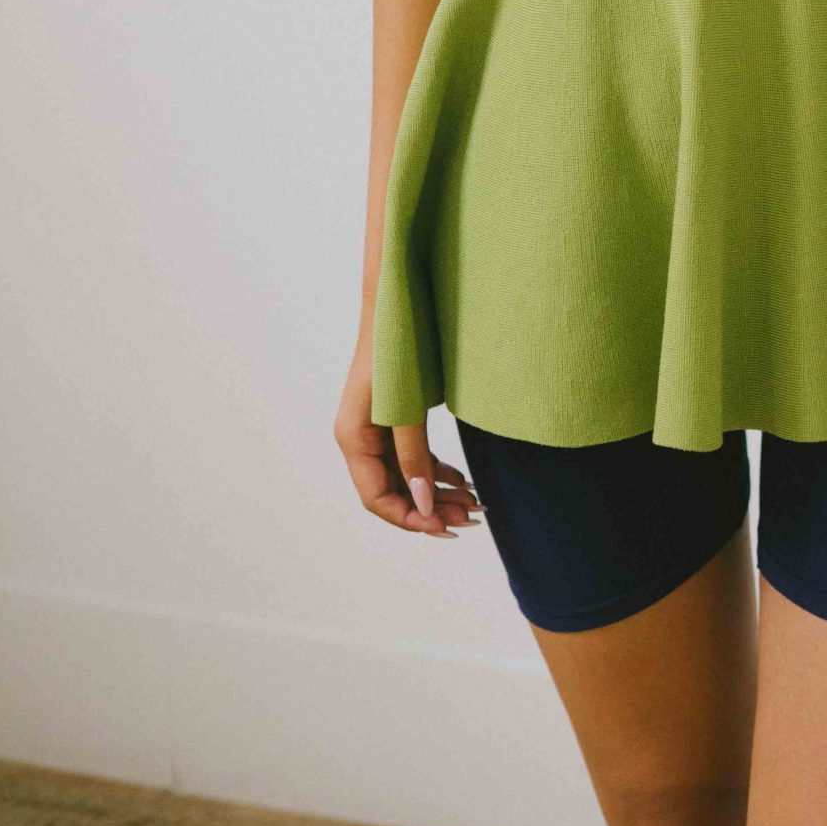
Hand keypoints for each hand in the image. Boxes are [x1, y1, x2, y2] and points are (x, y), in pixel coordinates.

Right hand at [335, 340, 481, 539]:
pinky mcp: (395, 417)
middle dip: (431, 508)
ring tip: (473, 503)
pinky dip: (436, 469)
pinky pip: (412, 455)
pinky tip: (461, 480)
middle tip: (471, 517)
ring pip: (405, 475)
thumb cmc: (399, 346)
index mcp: (353, 438)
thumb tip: (425, 505)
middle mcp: (360, 438)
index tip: (446, 528)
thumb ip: (413, 456)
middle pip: (393, 491)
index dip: (411, 518)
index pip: (377, 498)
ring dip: (437, 491)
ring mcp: (377, 428)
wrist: (401, 297)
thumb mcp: (408, 406)